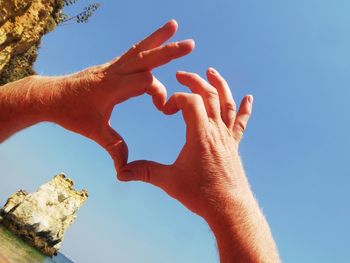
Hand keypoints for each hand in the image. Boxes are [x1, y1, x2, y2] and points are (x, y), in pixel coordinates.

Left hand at [33, 20, 193, 171]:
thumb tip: (124, 169)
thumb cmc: (71, 113)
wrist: (50, 96)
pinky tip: (155, 39)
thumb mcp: (93, 131)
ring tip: (173, 25)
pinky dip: (146, 45)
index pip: (145, 81)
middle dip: (169, 52)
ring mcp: (112, 66)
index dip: (159, 92)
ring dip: (158, 39)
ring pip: (139, 49)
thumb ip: (113, 147)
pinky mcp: (111, 66)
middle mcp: (114, 72)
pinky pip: (132, 52)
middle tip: (191, 44)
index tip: (162, 108)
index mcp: (112, 87)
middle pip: (146, 58)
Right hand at [119, 67, 252, 218]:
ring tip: (211, 72)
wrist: (229, 208)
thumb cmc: (200, 194)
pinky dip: (244, 108)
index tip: (164, 110)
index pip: (190, 100)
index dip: (175, 99)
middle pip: (208, 94)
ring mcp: (227, 137)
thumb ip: (145, 172)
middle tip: (181, 74)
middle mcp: (216, 131)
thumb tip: (120, 173)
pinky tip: (249, 98)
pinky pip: (240, 122)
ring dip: (219, 85)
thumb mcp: (169, 181)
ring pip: (226, 103)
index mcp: (200, 134)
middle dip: (194, 80)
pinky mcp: (233, 145)